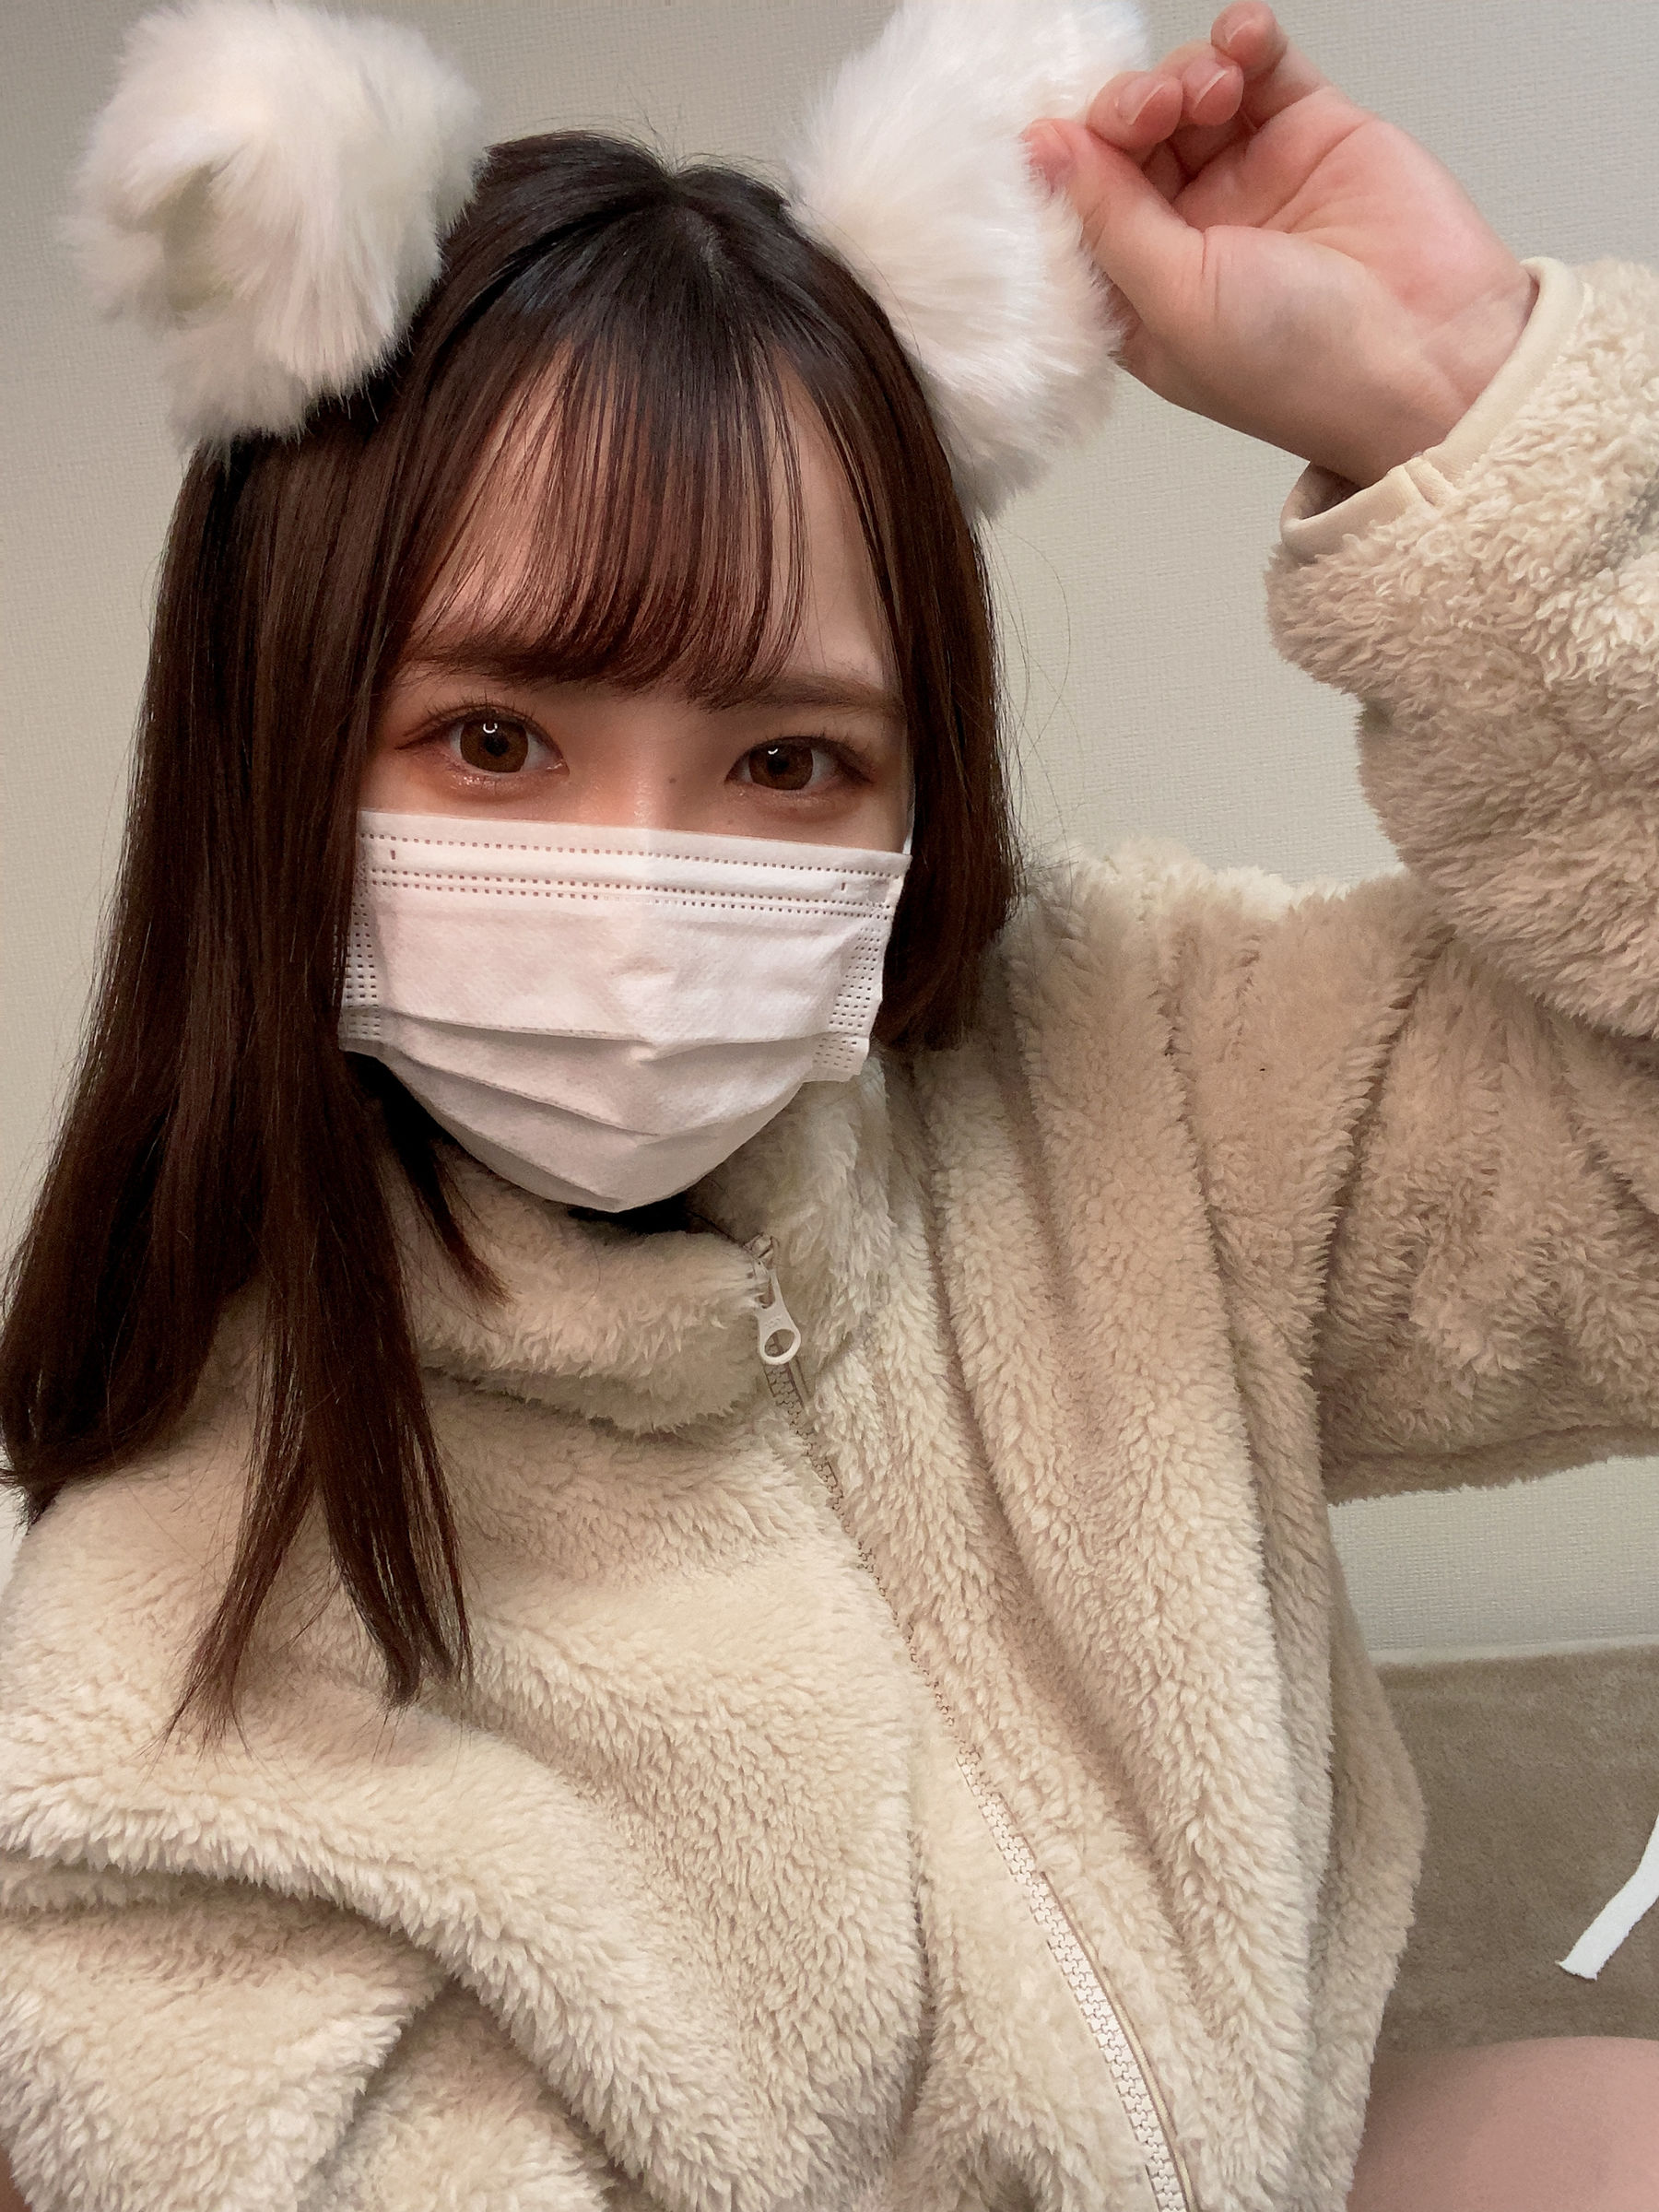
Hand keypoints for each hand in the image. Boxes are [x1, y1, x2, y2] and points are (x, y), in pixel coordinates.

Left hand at [1024, 4, 1536, 485]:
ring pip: (1188, 94)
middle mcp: (1190, 234)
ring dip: (1185, 73)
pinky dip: (1244, 39)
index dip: (1067, 162)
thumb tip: (1042, 151)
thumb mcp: (1176, 301)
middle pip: (1125, 141)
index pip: (1079, 208)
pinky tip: (1244, 40)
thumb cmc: (1305, 368)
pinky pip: (1261, 64)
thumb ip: (1107, 218)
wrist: (1431, 358)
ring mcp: (1251, 178)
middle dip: (1128, 110)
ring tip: (1213, 92)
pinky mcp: (1311, 132)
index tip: (1058, 133)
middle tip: (1154, 111)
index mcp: (1142, 295)